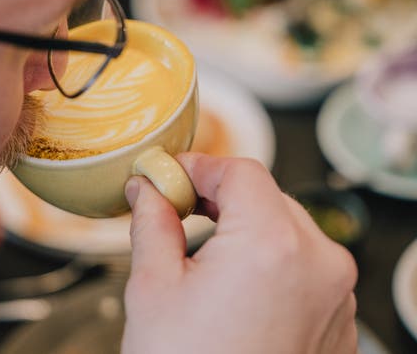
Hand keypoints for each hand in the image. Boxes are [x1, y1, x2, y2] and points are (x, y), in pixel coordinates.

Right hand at [122, 154, 357, 353]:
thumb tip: (147, 188)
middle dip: (219, 197)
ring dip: (245, 226)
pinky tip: (233, 282)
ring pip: (287, 228)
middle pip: (267, 196)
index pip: (240, 172)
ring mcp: (336, 293)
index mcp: (273, 244)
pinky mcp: (337, 318)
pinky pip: (304, 264)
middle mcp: (319, 262)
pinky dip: (269, 258)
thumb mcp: (153, 288)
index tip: (169, 175)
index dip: (199, 166)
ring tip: (201, 250)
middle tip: (176, 208)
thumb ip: (151, 221)